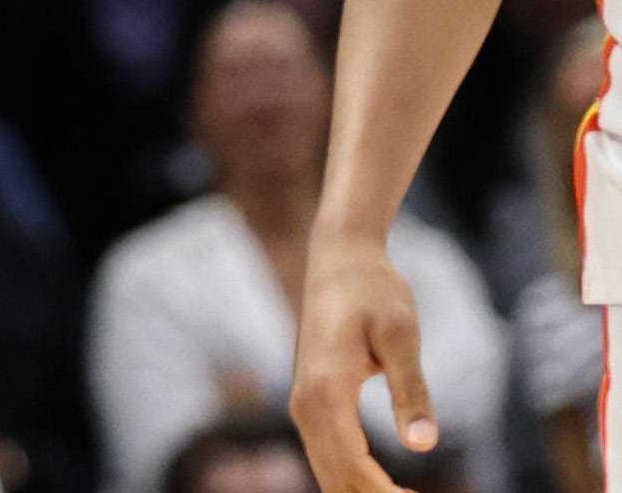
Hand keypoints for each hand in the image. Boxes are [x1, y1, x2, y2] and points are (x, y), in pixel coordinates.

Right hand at [293, 226, 438, 492]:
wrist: (339, 259)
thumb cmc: (373, 290)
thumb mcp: (401, 335)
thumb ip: (411, 391)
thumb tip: (424, 446)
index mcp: (324, 391)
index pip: (353, 468)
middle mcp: (305, 405)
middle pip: (337, 479)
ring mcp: (306, 406)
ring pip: (330, 473)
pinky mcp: (315, 404)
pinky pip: (331, 457)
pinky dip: (357, 481)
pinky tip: (392, 489)